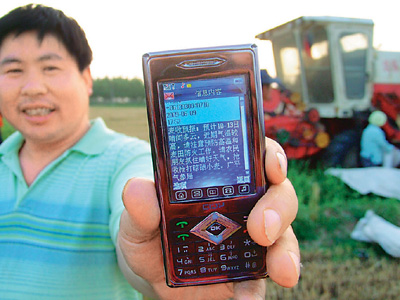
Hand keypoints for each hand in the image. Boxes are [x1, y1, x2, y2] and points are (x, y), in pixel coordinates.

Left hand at [118, 137, 299, 299]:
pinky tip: (246, 299)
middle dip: (278, 207)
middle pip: (279, 196)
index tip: (273, 166)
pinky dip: (259, 290)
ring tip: (279, 270)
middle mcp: (244, 207)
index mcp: (223, 182)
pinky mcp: (247, 276)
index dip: (271, 156)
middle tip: (262, 228)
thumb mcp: (139, 221)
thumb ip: (139, 209)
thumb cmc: (150, 235)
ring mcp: (249, 241)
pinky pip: (261, 281)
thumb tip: (137, 188)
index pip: (256, 158)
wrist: (151, 276)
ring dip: (284, 252)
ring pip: (283, 238)